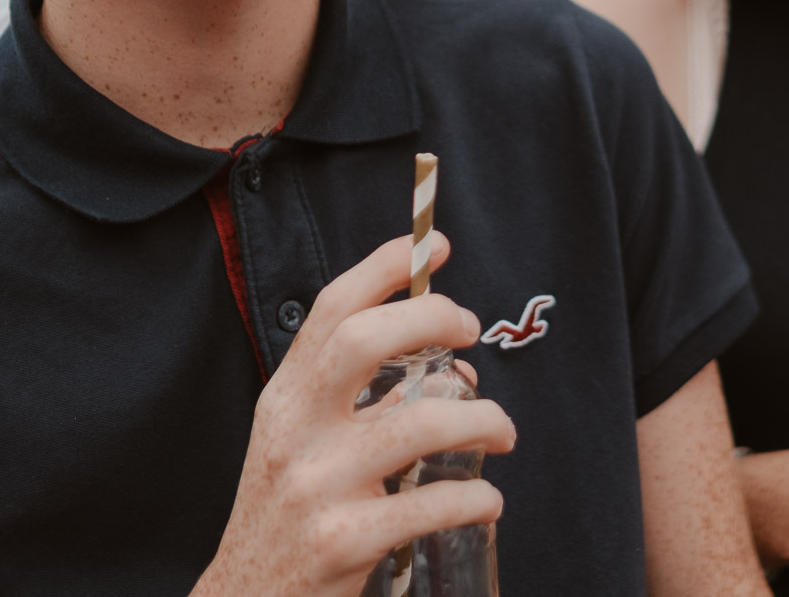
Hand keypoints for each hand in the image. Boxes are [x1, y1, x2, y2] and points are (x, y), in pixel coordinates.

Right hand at [191, 233, 517, 596]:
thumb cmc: (288, 518)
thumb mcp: (303, 446)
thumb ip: (360, 404)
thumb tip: (448, 367)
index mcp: (285, 400)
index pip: (330, 311)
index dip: (384, 267)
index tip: (432, 246)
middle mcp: (294, 433)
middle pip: (363, 342)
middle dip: (431, 320)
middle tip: (471, 330)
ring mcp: (316, 487)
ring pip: (417, 425)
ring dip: (480, 418)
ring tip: (503, 431)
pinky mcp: (342, 543)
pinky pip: (429, 505)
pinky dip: (475, 498)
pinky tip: (489, 500)